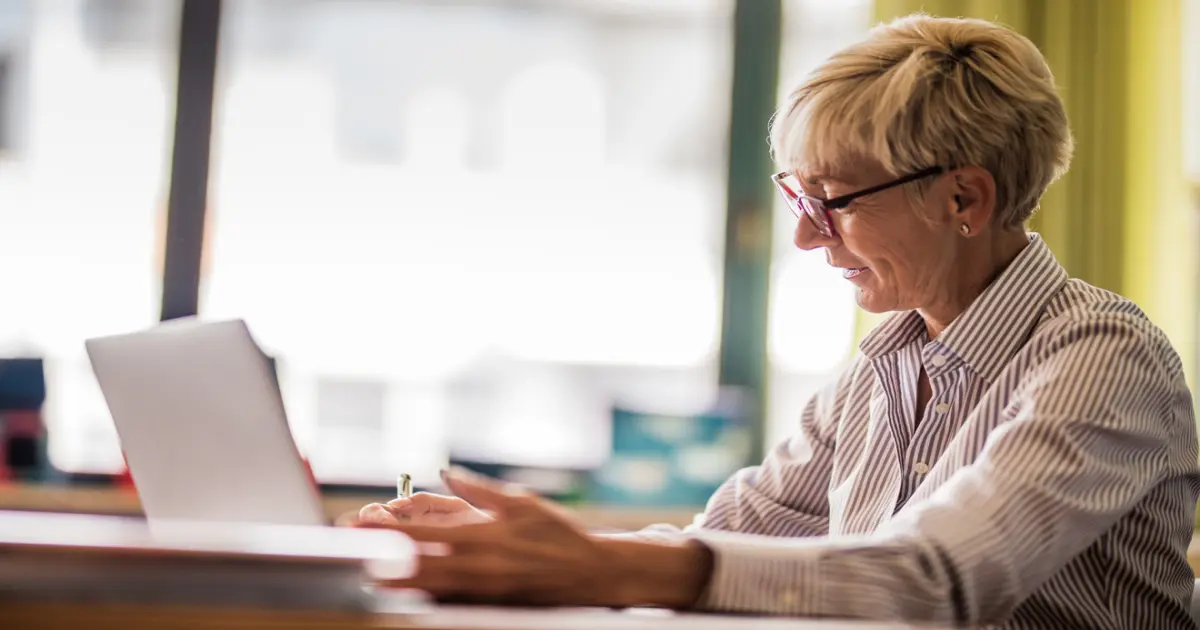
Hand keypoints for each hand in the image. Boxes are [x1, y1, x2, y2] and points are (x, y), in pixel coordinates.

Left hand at [357, 467, 713, 607]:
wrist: (590, 574)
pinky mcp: (487, 605)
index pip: (425, 534)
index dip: (389, 531)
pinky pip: (447, 602)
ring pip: (428, 590)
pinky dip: (423, 596)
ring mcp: (482, 591)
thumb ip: (479, 489)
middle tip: (350, 555)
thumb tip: (445, 470)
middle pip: (417, 568)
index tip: (362, 524)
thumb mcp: (522, 503)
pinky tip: (404, 592)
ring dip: (395, 583)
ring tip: (366, 576)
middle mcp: (479, 567)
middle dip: (382, 562)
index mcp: (485, 536)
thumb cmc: (558, 534)